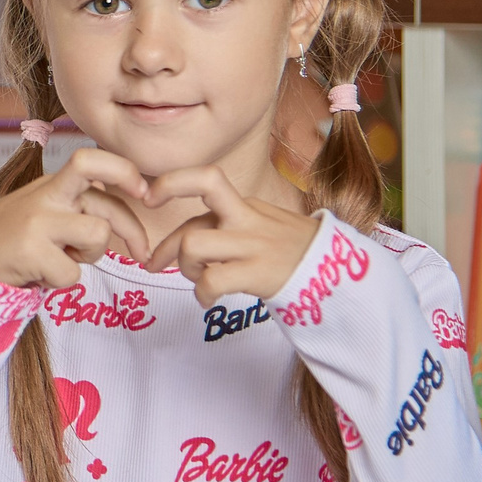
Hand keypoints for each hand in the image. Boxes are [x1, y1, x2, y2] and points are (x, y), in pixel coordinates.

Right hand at [0, 148, 156, 290]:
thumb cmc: (10, 239)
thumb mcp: (44, 212)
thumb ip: (78, 208)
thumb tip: (126, 220)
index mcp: (52, 185)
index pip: (91, 161)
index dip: (124, 172)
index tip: (144, 192)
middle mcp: (46, 197)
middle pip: (106, 207)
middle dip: (133, 232)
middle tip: (142, 252)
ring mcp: (38, 222)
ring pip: (97, 237)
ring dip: (89, 257)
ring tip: (60, 259)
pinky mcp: (31, 250)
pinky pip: (72, 273)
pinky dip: (59, 281)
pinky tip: (38, 273)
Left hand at [146, 166, 322, 304]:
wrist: (334, 269)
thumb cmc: (291, 250)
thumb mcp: (261, 223)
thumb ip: (224, 223)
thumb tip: (183, 239)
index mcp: (245, 204)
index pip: (203, 181)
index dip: (169, 185)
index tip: (148, 198)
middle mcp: (246, 220)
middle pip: (192, 220)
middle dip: (164, 247)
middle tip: (151, 264)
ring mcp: (252, 246)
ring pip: (193, 248)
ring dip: (187, 269)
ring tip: (201, 280)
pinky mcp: (257, 273)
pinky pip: (211, 280)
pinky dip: (202, 293)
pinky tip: (210, 300)